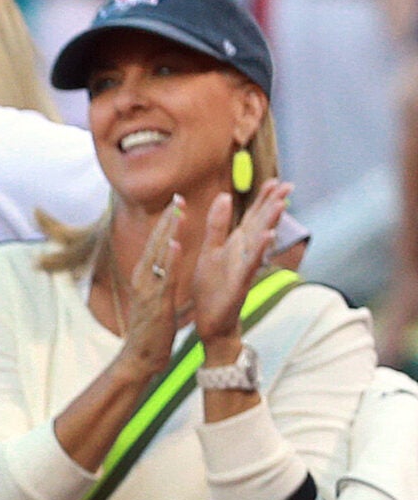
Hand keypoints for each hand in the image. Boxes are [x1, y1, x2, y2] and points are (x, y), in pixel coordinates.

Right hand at [109, 201, 183, 381]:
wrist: (141, 357)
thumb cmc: (152, 330)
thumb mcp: (158, 300)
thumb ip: (164, 283)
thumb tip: (175, 273)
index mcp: (144, 276)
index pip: (156, 243)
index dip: (167, 223)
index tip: (177, 203)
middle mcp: (142, 278)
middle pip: (155, 242)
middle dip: (168, 219)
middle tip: (179, 197)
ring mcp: (147, 289)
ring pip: (158, 254)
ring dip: (168, 231)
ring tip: (178, 212)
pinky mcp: (156, 301)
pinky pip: (164, 276)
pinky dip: (169, 258)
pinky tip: (175, 243)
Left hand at [192, 182, 290, 347]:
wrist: (211, 320)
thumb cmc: (211, 286)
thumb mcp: (210, 250)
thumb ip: (217, 225)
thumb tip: (225, 196)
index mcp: (237, 244)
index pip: (253, 217)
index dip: (263, 199)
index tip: (276, 180)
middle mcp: (244, 253)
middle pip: (261, 224)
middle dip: (273, 205)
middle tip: (288, 185)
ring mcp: (244, 267)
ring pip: (259, 241)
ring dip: (270, 223)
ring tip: (281, 204)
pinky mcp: (239, 282)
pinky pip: (250, 264)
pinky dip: (259, 251)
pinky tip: (268, 237)